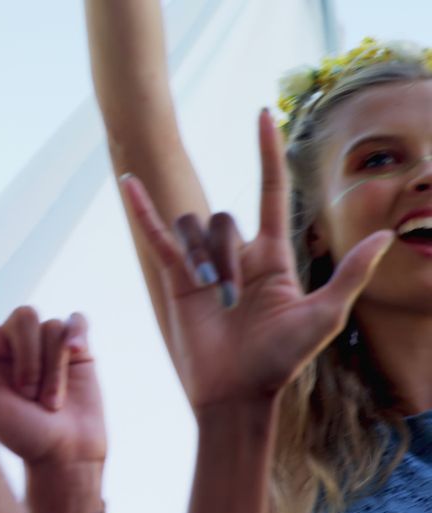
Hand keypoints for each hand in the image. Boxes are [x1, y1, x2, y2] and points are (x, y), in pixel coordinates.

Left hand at [0, 220, 105, 467]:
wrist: (61, 452)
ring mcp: (47, 339)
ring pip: (49, 325)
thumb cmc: (16, 432)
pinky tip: (76, 362)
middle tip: (27, 396)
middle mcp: (14, 336)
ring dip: (50, 367)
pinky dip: (74, 345)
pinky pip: (74, 324)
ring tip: (47, 399)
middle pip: (22, 315)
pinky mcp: (77, 343)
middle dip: (28, 360)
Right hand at [122, 112, 393, 411]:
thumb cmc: (281, 360)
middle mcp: (236, 254)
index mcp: (272, 256)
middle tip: (230, 299)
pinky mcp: (174, 278)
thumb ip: (349, 275)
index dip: (267, 153)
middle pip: (223, 219)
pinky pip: (157, 235)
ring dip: (200, 258)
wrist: (235, 392)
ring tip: (209, 297)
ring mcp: (202, 264)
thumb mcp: (324, 316)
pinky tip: (129, 183)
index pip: (270, 191)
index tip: (263, 115)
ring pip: (193, 228)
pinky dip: (143, 208)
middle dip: (224, 253)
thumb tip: (387, 236)